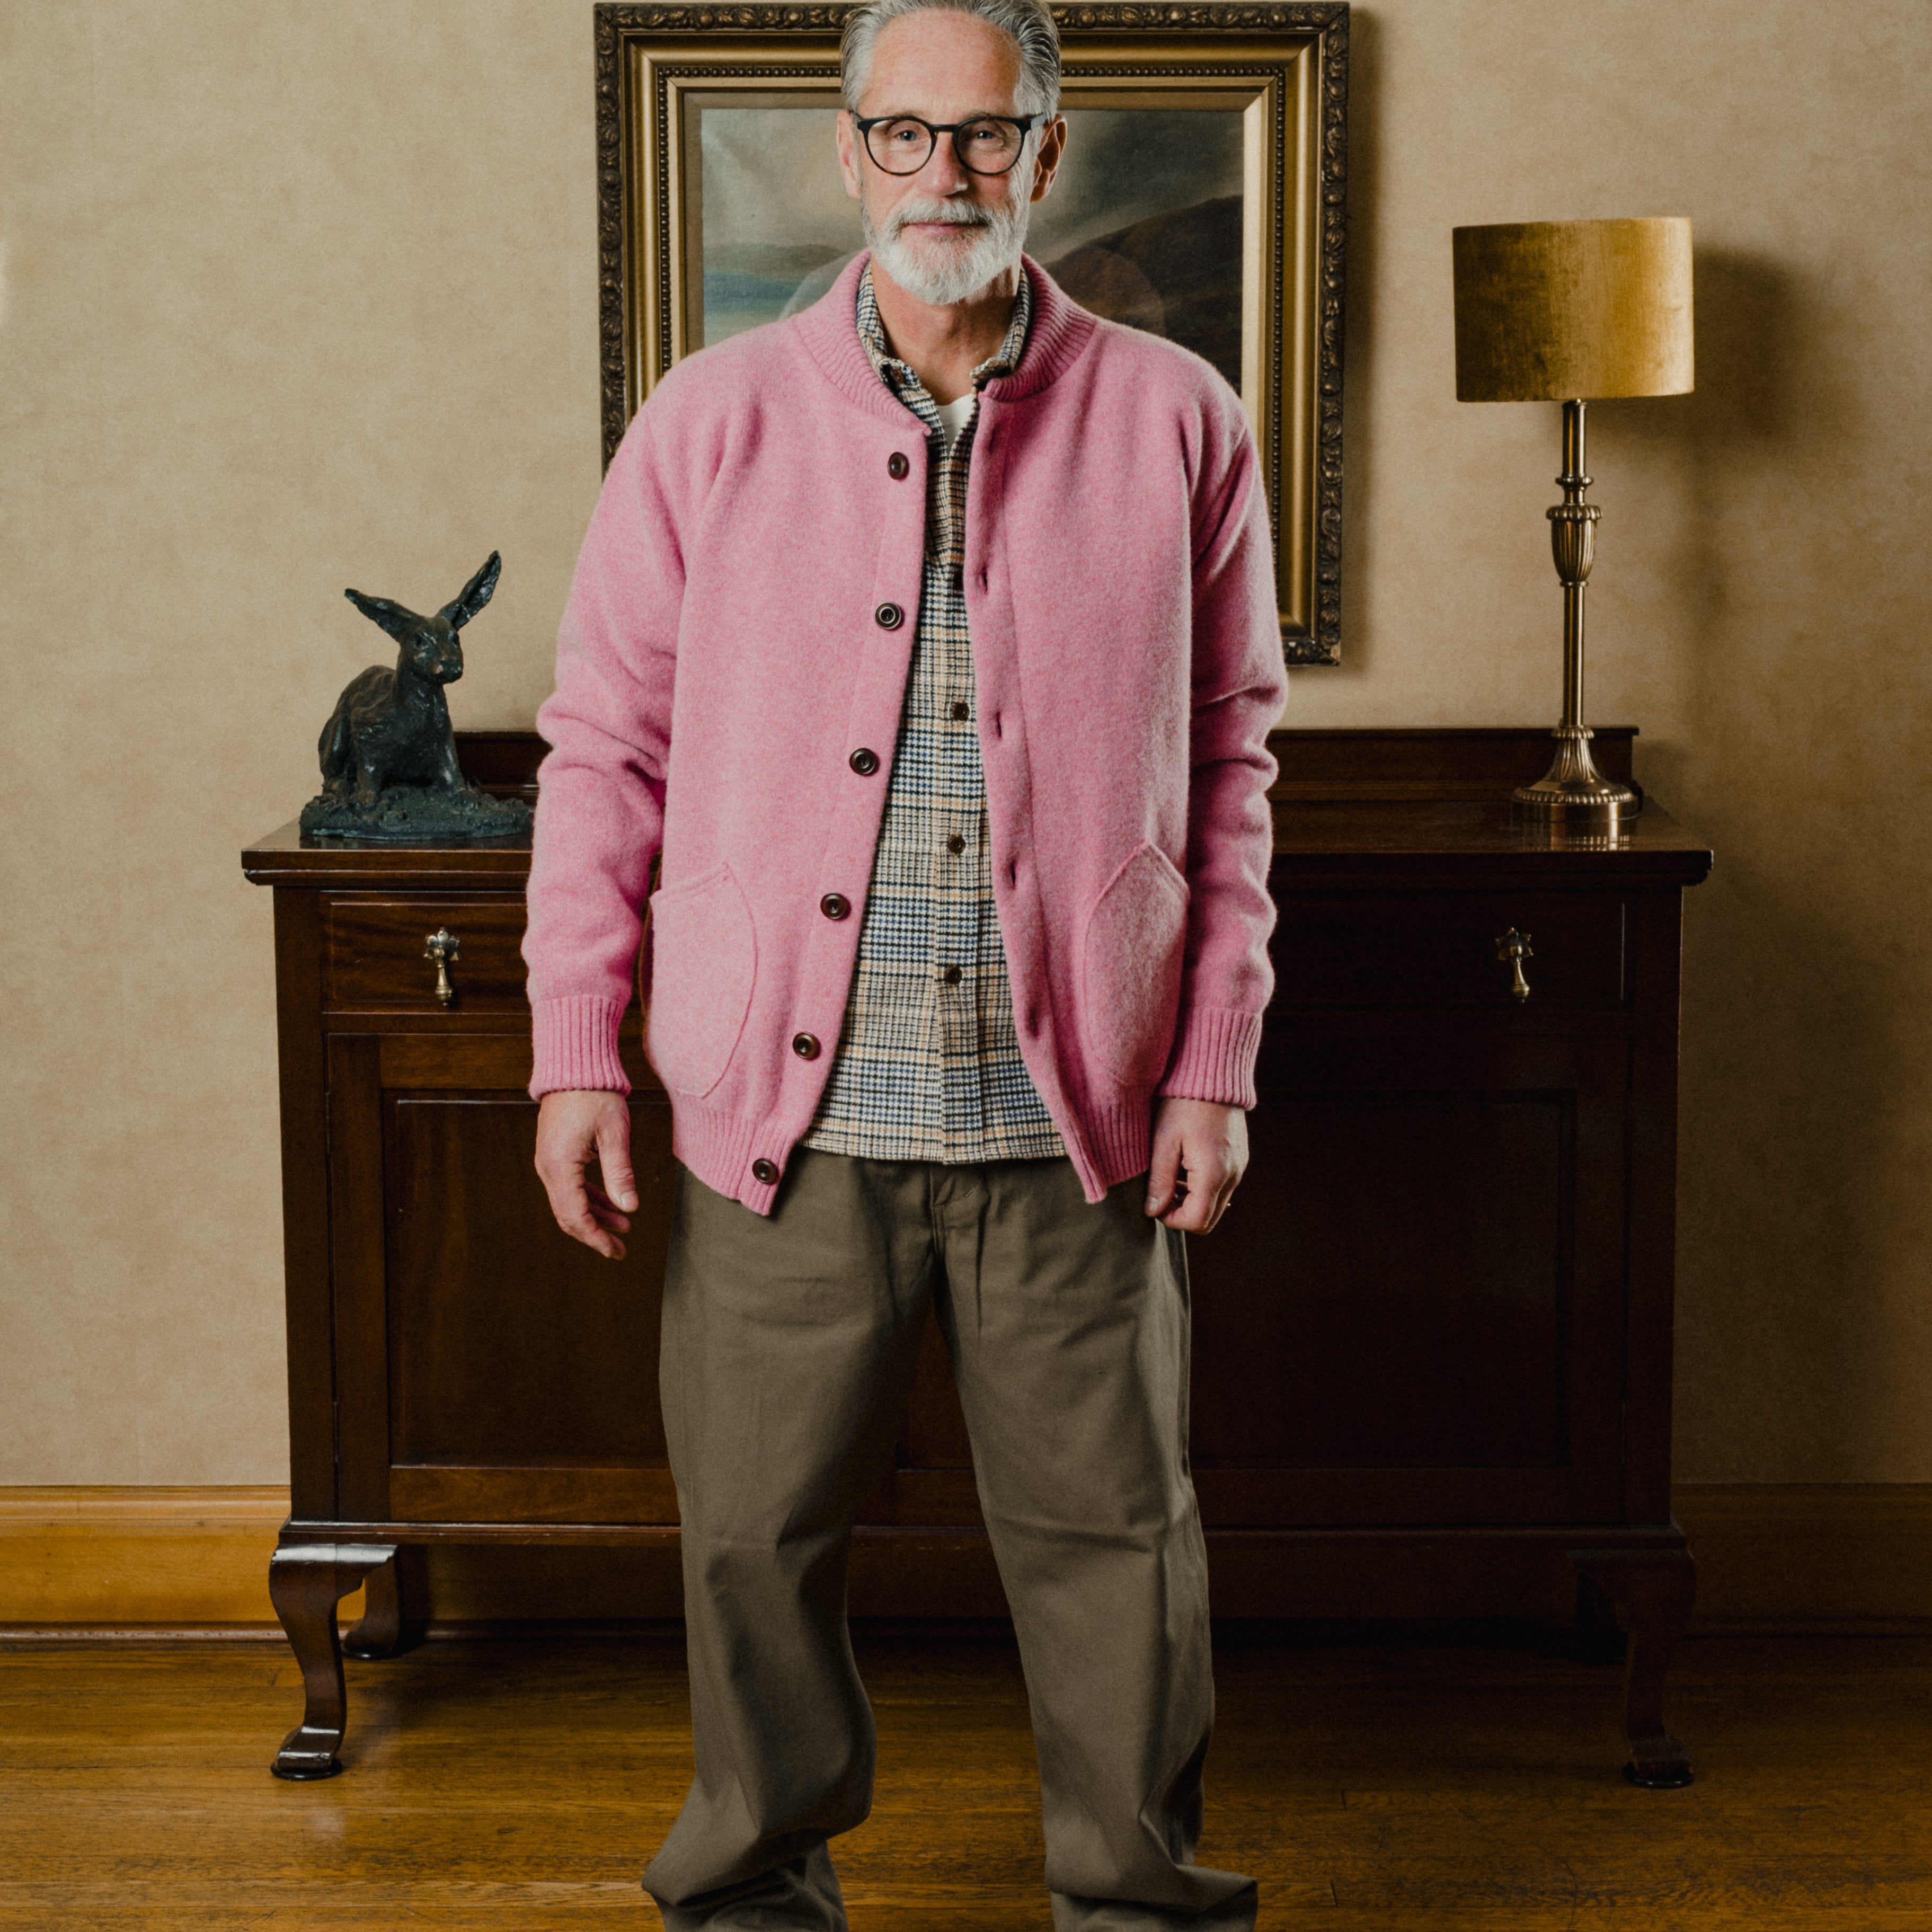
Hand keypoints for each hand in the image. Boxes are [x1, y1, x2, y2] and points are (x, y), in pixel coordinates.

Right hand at [534, 1089, 637, 1259]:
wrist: (574, 1066)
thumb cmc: (595, 1094)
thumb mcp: (614, 1133)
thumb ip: (620, 1173)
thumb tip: (629, 1209)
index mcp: (560, 1166)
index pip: (575, 1216)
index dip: (595, 1237)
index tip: (614, 1250)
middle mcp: (548, 1168)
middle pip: (568, 1215)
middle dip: (594, 1234)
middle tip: (619, 1249)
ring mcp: (549, 1162)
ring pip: (569, 1202)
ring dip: (595, 1217)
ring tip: (624, 1228)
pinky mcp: (555, 1155)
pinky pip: (570, 1187)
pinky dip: (590, 1199)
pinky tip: (611, 1205)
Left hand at [1145, 1097, 1247, 1233]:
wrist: (1213, 1074)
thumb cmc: (1184, 1103)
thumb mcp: (1164, 1141)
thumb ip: (1160, 1180)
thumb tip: (1153, 1210)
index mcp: (1213, 1173)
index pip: (1197, 1221)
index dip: (1172, 1220)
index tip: (1155, 1204)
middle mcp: (1233, 1175)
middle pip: (1209, 1220)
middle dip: (1183, 1214)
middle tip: (1162, 1194)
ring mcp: (1239, 1168)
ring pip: (1216, 1205)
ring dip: (1192, 1202)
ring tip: (1171, 1178)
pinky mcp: (1240, 1159)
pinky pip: (1223, 1187)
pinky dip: (1203, 1188)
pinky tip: (1186, 1168)